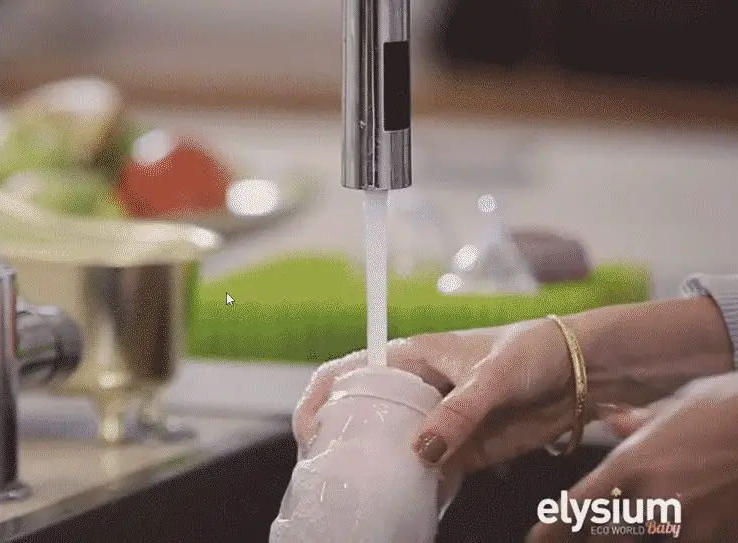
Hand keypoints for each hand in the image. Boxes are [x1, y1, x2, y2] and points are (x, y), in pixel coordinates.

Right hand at [292, 318, 580, 473]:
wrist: (583, 373)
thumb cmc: (532, 351)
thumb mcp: (492, 376)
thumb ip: (459, 412)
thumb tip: (421, 452)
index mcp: (408, 358)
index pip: (347, 373)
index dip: (320, 399)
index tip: (312, 431)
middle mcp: (414, 391)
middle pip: (361, 417)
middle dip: (341, 443)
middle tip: (331, 471)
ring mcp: (436, 424)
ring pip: (391, 450)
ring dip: (377, 471)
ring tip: (361, 494)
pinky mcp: (460, 452)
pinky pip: (428, 475)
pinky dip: (417, 490)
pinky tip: (409, 504)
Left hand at [527, 372, 737, 541]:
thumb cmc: (728, 407)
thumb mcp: (675, 407)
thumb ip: (637, 422)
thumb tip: (610, 417)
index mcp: (632, 464)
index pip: (579, 505)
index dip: (554, 528)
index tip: (537, 539)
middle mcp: (653, 499)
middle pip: (607, 537)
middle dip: (598, 537)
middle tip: (593, 532)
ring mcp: (688, 523)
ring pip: (647, 540)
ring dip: (645, 532)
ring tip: (663, 508)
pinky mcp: (720, 536)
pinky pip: (689, 539)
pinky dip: (685, 530)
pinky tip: (696, 512)